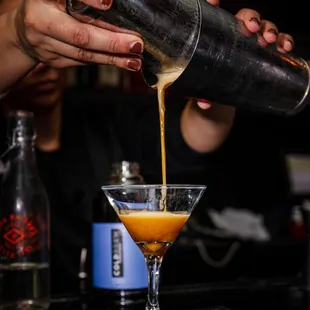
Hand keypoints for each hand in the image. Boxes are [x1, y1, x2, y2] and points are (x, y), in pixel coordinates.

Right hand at [10, 0, 142, 70]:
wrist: (23, 31)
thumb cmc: (46, 5)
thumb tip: (110, 3)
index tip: (109, 3)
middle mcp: (41, 22)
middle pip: (80, 36)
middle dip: (111, 42)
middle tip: (136, 45)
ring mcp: (47, 46)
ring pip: (84, 55)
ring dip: (112, 58)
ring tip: (135, 60)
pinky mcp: (54, 61)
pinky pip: (83, 62)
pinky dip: (104, 61)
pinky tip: (121, 62)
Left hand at [198, 2, 293, 109]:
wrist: (217, 99)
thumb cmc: (205, 88)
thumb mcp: (199, 89)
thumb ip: (199, 94)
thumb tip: (205, 103)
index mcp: (214, 38)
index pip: (214, 17)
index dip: (214, 5)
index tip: (214, 1)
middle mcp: (233, 37)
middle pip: (244, 18)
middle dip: (251, 18)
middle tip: (252, 28)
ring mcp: (249, 45)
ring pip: (263, 27)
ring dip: (269, 29)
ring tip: (269, 40)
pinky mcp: (262, 56)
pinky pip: (276, 43)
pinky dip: (283, 41)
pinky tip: (285, 47)